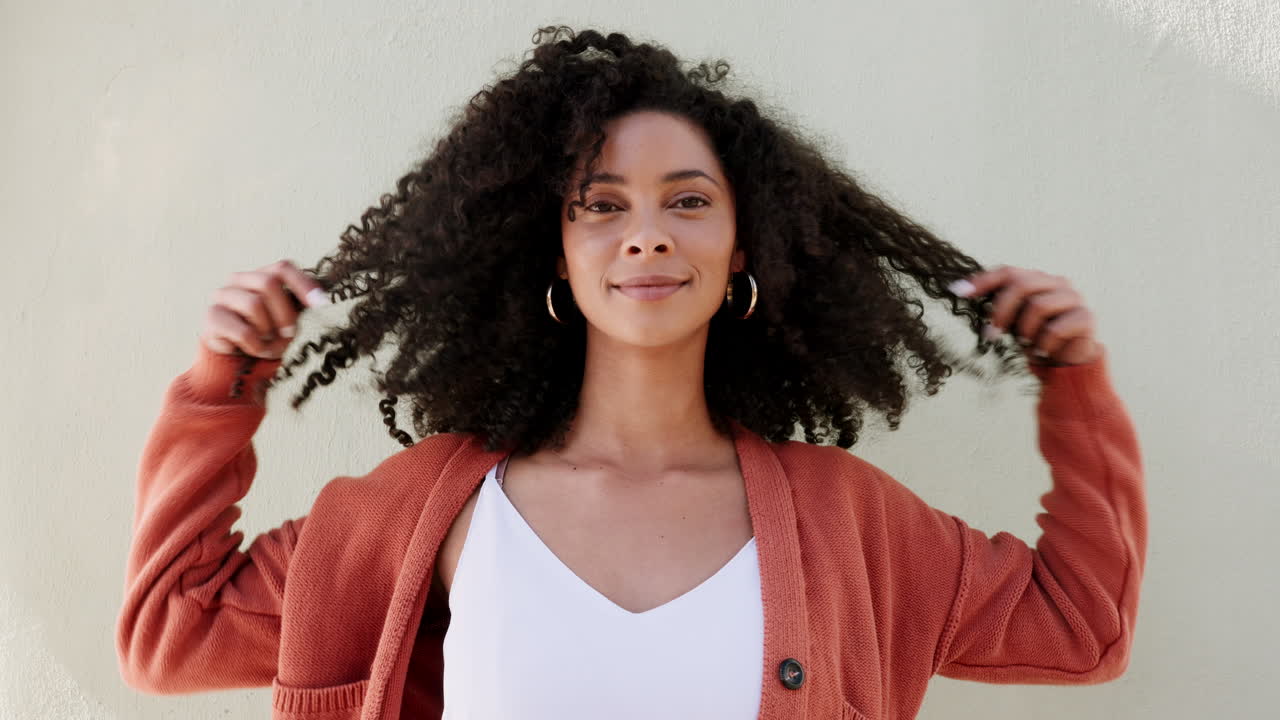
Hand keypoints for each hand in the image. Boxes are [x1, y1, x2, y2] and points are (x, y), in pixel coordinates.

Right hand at [199, 259, 330, 359]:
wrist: (235, 362)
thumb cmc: (265, 337)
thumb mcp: (287, 322)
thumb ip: (298, 307)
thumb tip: (320, 299)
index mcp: (262, 276)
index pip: (283, 268)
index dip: (303, 284)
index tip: (321, 304)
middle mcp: (240, 280)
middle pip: (268, 282)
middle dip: (284, 313)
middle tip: (288, 334)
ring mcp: (223, 295)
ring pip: (254, 305)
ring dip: (267, 332)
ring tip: (266, 344)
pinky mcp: (212, 316)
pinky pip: (243, 331)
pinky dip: (254, 346)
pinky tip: (251, 349)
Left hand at [947, 265, 1102, 366]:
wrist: (1066, 363)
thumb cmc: (1035, 339)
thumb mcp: (1012, 321)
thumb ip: (998, 305)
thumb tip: (961, 290)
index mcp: (1037, 279)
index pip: (1007, 272)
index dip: (983, 281)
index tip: (959, 293)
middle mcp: (1056, 282)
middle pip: (1022, 285)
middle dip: (1002, 311)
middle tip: (991, 334)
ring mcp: (1073, 297)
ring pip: (1038, 306)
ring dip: (1025, 331)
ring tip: (1027, 344)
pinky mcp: (1086, 317)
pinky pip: (1055, 329)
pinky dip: (1043, 345)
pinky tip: (1043, 352)